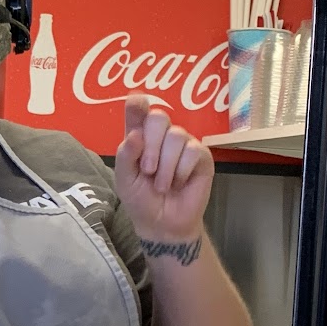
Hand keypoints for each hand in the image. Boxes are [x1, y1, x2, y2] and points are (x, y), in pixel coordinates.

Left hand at [115, 95, 213, 246]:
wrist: (162, 224)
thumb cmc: (141, 200)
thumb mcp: (125, 179)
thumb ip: (126, 156)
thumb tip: (135, 135)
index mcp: (140, 137)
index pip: (139, 112)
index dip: (138, 104)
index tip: (136, 101)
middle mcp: (162, 136)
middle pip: (159, 116)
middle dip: (151, 146)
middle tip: (148, 170)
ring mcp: (183, 144)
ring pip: (176, 136)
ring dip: (166, 166)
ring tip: (162, 185)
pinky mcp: (202, 156)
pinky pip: (193, 150)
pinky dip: (182, 170)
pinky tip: (179, 183)